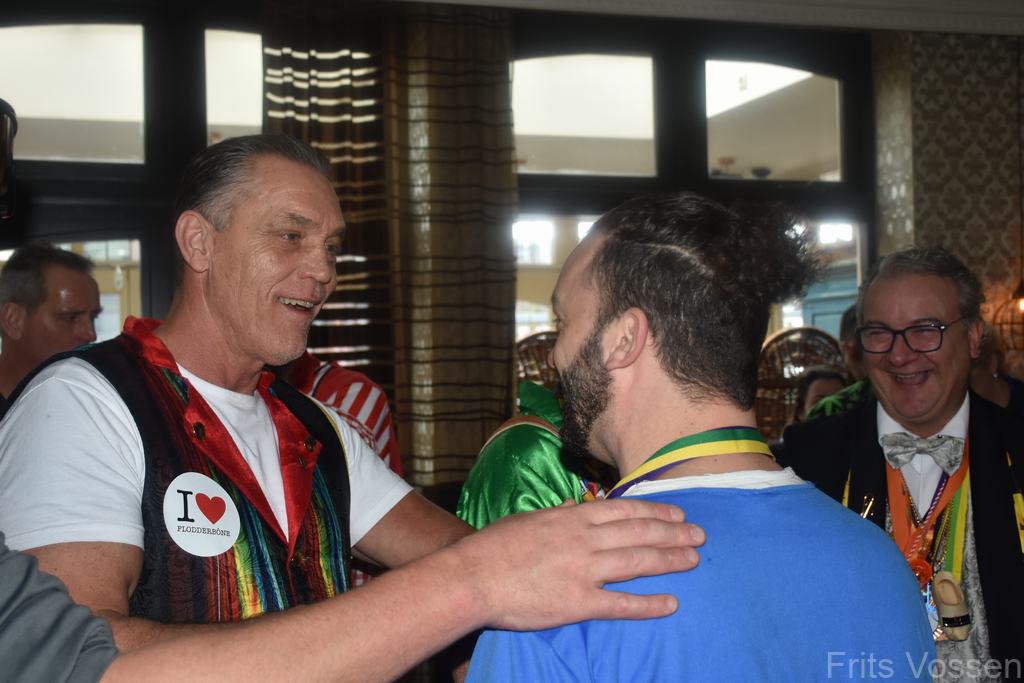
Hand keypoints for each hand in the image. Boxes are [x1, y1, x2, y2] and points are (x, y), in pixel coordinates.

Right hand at [455, 498, 703, 630]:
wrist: (473, 576)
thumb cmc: (495, 546)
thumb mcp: (529, 519)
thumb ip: (558, 513)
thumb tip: (577, 504)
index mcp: (573, 517)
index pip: (625, 510)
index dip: (656, 512)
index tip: (678, 514)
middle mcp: (584, 539)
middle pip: (639, 533)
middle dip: (673, 533)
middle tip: (700, 535)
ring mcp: (583, 570)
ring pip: (637, 562)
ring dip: (670, 560)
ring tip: (694, 560)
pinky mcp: (578, 602)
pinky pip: (621, 604)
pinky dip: (649, 604)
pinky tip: (671, 604)